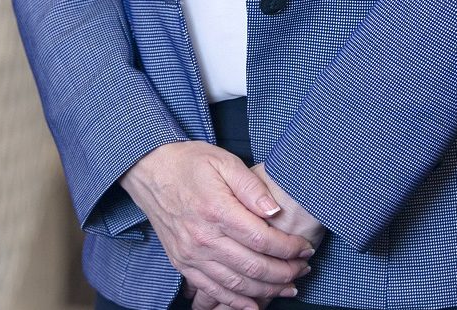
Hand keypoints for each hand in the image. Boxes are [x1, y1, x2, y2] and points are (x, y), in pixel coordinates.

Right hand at [187, 168, 322, 309]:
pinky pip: (213, 291)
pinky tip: (255, 305)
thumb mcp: (225, 161)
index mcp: (217, 210)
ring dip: (267, 291)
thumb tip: (275, 211)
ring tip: (289, 287)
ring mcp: (191, 255)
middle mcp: (203, 238)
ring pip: (236, 285)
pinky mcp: (183, 264)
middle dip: (285, 272)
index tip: (305, 247)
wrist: (151, 170)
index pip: (262, 239)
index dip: (289, 248)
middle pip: (253, 268)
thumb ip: (252, 187)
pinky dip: (236, 303)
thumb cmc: (191, 162)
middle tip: (304, 268)